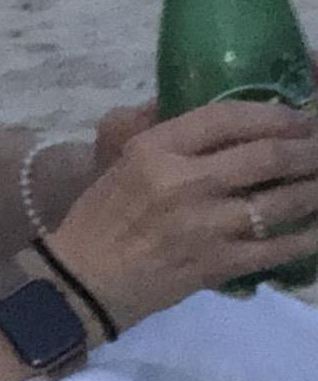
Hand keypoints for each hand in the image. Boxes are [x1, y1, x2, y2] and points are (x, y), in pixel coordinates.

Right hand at [50, 98, 317, 326]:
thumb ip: (151, 126)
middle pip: (268, 156)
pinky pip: (281, 247)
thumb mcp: (117, 160)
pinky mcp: (222, 264)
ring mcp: (207, 226)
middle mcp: (184, 182)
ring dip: (316, 188)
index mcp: (154, 150)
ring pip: (284, 201)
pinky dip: (309, 236)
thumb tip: (182, 99)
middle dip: (309, 149)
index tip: (298, 117)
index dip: (273, 115)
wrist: (85, 280)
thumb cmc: (98, 216)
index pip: (226, 118)